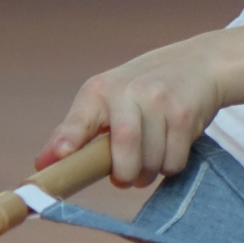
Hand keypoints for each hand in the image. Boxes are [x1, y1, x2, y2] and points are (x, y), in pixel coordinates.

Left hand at [34, 38, 221, 187]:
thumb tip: (42, 163)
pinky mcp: (185, 113)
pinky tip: (172, 147)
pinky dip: (171, 166)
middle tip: (126, 179)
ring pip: (151, 162)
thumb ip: (79, 130)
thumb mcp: (109, 98)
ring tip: (152, 157)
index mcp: (99, 91)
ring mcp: (159, 100)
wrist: (200, 63)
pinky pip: (174, 161)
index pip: (79, 121)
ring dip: (150, 173)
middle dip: (125, 176)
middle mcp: (128, 91)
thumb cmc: (145, 89)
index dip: (67, 141)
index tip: (55, 160)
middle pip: (123, 152)